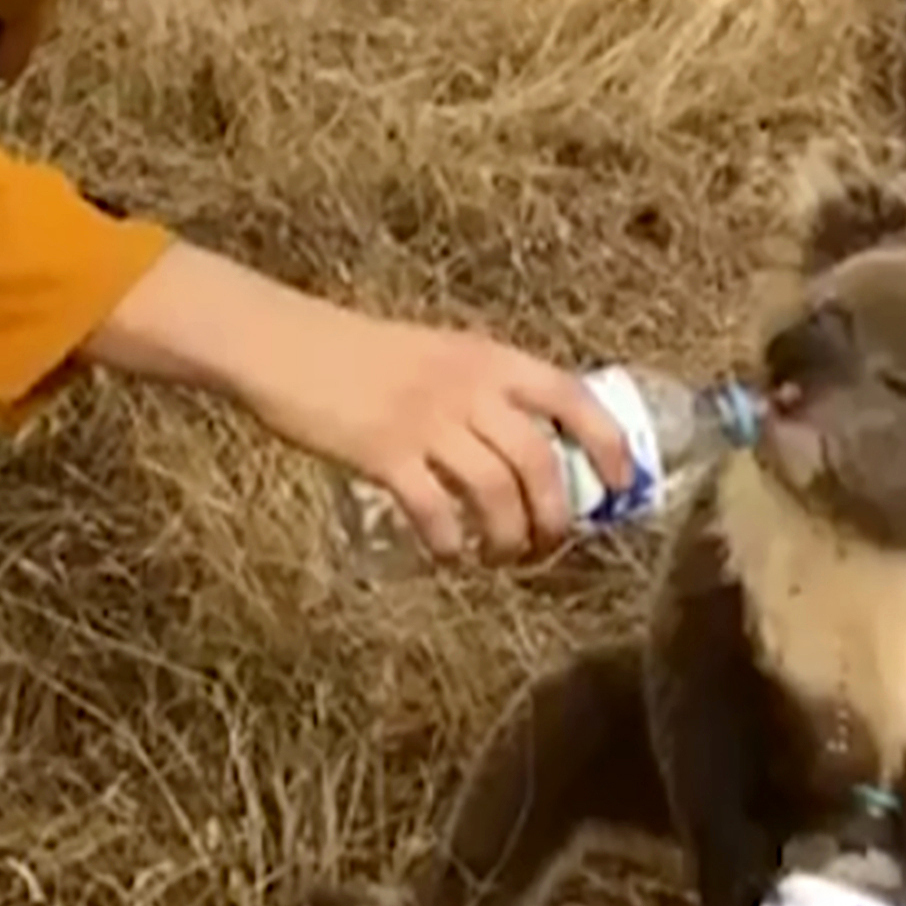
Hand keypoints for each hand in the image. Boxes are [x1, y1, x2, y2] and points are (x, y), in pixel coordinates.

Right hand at [85, 243, 634, 561]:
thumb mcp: (442, 356)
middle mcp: (469, 388)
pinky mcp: (383, 453)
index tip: (618, 488)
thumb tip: (534, 452)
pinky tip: (448, 554)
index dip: (608, 448)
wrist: (287, 346)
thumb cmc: (364, 356)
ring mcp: (426, 421)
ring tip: (501, 559)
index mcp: (491, 359)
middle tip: (548, 548)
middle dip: (557, 519)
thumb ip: (486, 392)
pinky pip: (436, 511)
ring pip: (497, 496)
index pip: (573, 400)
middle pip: (541, 465)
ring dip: (509, 541)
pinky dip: (451, 544)